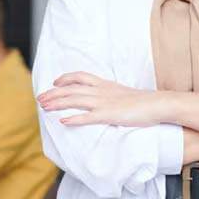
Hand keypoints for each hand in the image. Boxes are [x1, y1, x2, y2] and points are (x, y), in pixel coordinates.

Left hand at [37, 72, 165, 126]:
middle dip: (53, 93)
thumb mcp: (124, 94)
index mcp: (105, 85)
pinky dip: (74, 118)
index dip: (66, 78)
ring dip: (57, 103)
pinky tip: (63, 121)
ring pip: (75, 100)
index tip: (55, 81)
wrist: (159, 104)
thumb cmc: (144, 102)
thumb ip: (112, 94)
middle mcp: (101, 91)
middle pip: (71, 89)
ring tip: (44, 107)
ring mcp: (104, 103)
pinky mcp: (109, 115)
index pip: (80, 77)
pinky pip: (88, 117)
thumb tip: (104, 101)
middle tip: (40, 98)